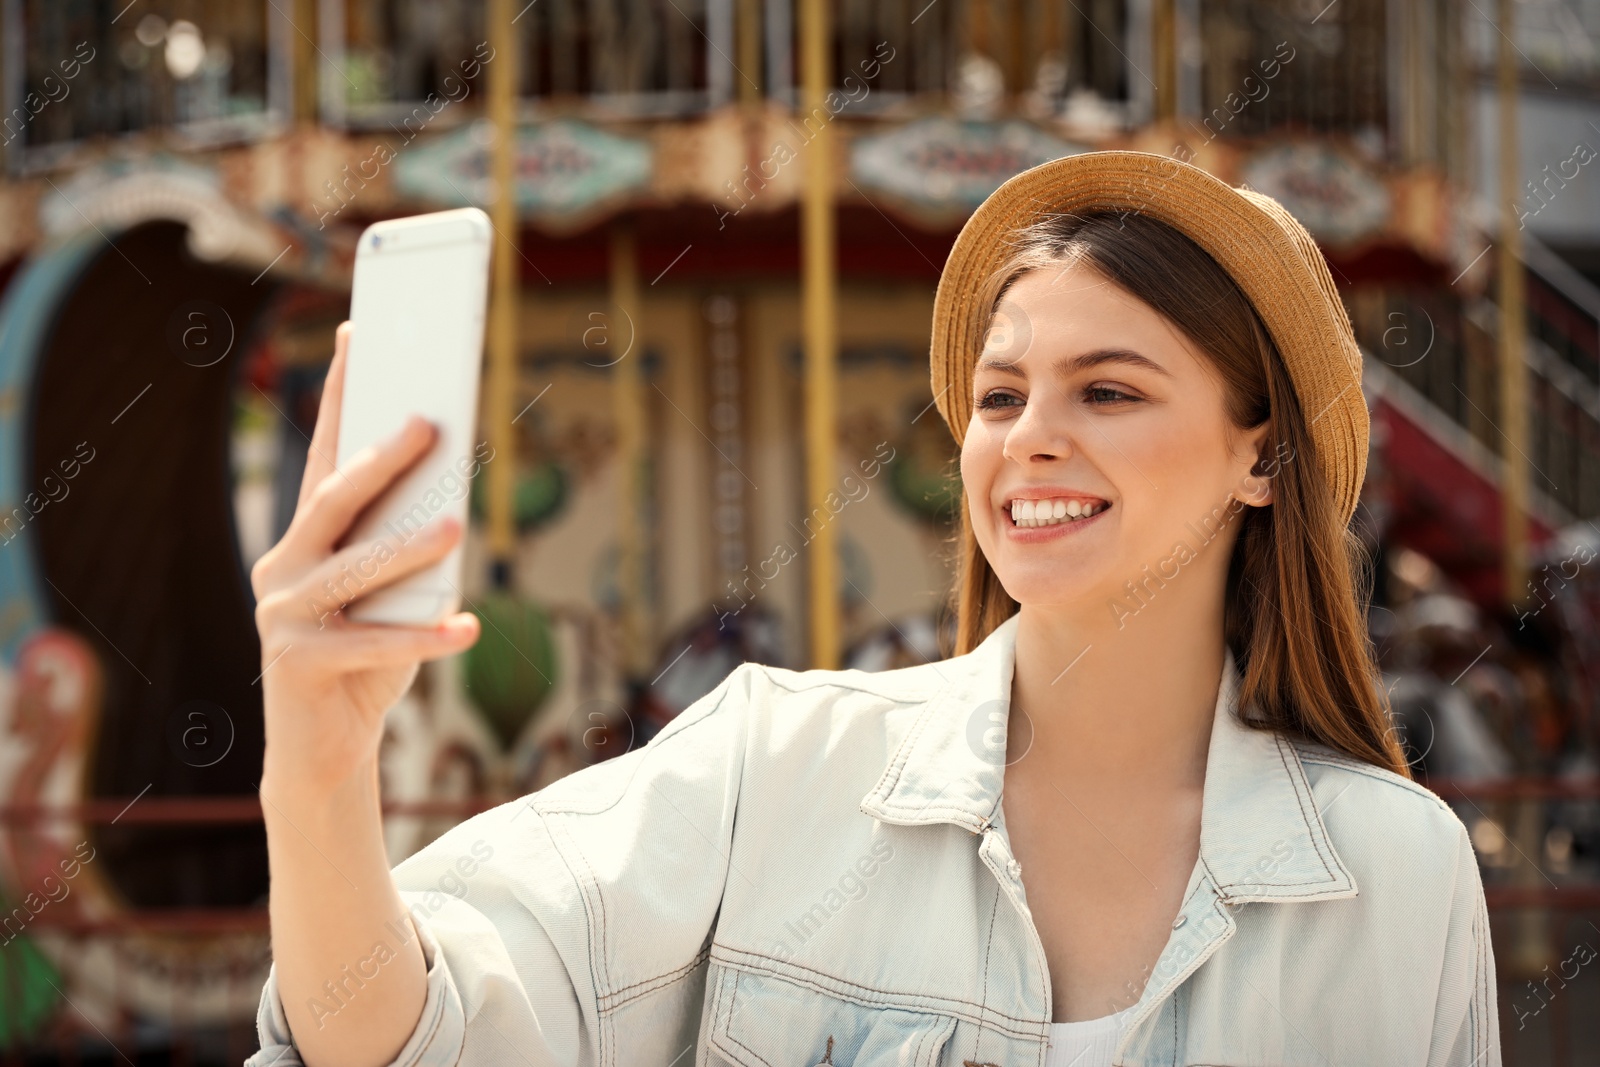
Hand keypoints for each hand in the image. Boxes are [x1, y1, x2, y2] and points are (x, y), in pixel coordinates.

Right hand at [251, 321, 480, 797]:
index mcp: (304, 541)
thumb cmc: (367, 661)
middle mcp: (284, 567)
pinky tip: (467, 628)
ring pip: (354, 570)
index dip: (338, 394)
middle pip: (335, 499)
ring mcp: (283, 615)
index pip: (323, 455)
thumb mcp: (390, 599)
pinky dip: (425, 637)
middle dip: (381, 457)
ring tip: (455, 526)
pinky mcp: (298, 663)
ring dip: (408, 548)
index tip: (357, 335)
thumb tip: (453, 508)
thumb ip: (406, 556)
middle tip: (428, 423)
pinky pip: (374, 644)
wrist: (324, 751)